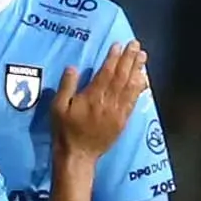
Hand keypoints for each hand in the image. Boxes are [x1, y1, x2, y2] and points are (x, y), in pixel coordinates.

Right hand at [50, 42, 148, 161]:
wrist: (78, 155)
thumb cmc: (65, 130)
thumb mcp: (58, 107)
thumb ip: (66, 86)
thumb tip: (72, 67)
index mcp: (93, 97)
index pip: (106, 73)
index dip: (114, 58)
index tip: (119, 45)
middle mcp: (108, 103)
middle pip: (122, 77)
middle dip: (129, 59)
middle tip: (136, 44)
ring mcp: (118, 112)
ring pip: (130, 87)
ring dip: (137, 70)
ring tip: (142, 56)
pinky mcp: (123, 121)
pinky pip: (133, 101)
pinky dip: (139, 89)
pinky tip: (142, 79)